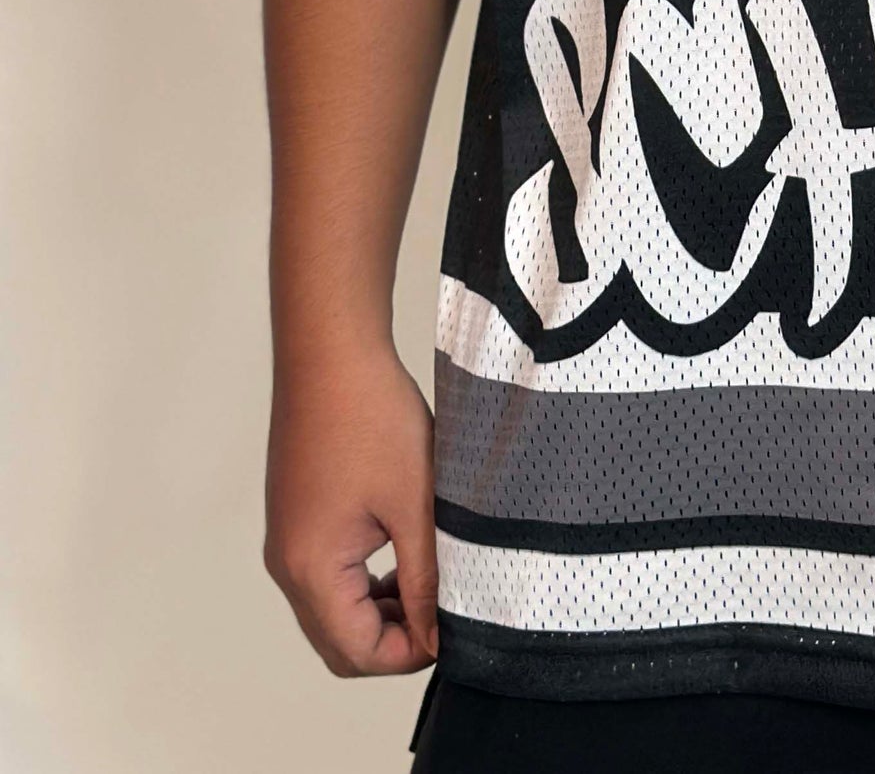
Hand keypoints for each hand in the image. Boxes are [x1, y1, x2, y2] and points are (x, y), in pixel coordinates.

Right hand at [263, 339, 439, 674]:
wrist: (331, 352)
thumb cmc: (372, 418)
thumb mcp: (413, 504)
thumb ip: (424, 576)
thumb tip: (438, 631)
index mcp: (311, 569)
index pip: (357, 652)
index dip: (408, 653)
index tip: (453, 628)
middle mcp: (288, 564)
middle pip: (338, 641)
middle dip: (392, 639)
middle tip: (443, 611)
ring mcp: (288, 541)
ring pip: (332, 610)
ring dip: (378, 611)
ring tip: (429, 581)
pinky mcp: (297, 518)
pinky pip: (326, 575)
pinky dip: (363, 582)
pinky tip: (403, 553)